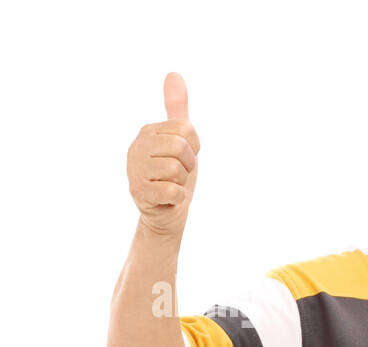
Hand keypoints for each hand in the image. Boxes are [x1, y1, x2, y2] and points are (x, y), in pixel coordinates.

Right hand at [127, 72, 199, 237]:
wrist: (167, 212)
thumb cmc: (175, 174)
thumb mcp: (181, 139)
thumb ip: (177, 108)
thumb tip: (174, 73)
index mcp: (148, 131)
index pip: (187, 130)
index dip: (194, 148)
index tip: (183, 157)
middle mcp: (136, 146)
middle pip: (182, 148)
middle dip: (188, 165)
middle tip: (178, 174)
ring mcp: (134, 169)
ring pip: (177, 169)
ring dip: (182, 182)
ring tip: (171, 184)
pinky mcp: (139, 192)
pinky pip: (174, 191)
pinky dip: (178, 198)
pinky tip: (167, 198)